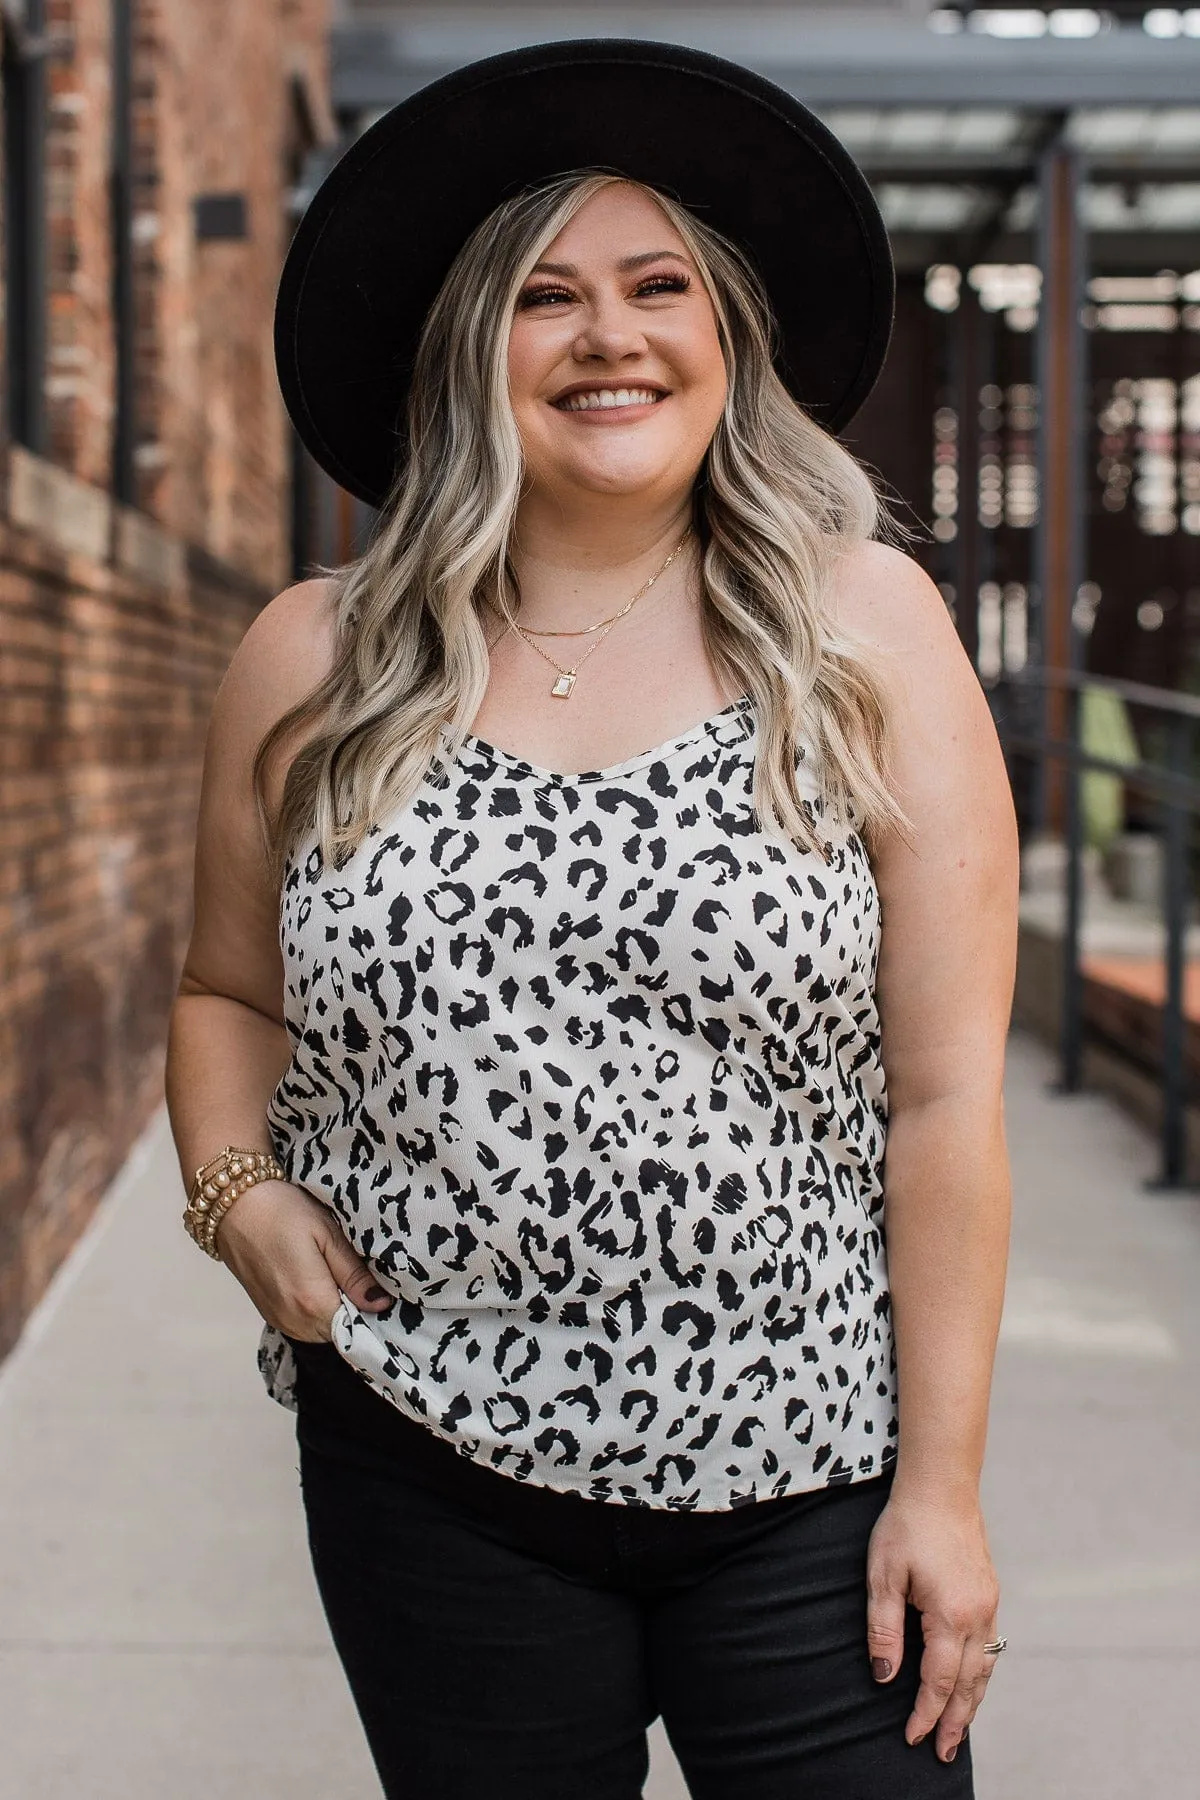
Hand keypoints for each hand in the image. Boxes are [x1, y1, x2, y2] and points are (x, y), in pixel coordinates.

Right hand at [213, 1179, 393, 1340]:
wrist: (234, 1206)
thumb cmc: (282, 1212)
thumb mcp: (327, 1235)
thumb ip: (354, 1275)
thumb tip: (381, 1304)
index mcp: (312, 1302)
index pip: (356, 1330)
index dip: (372, 1314)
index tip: (383, 1295)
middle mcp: (293, 1320)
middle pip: (339, 1333)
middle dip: (355, 1314)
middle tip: (362, 1279)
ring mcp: (278, 1319)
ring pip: (321, 1331)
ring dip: (335, 1312)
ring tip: (339, 1277)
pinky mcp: (269, 1313)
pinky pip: (303, 1325)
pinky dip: (316, 1311)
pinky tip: (319, 1282)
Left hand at [865, 1488, 1000, 1763]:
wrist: (942, 1485)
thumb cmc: (907, 1525)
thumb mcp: (883, 1576)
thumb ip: (884, 1629)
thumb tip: (884, 1677)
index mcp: (951, 1614)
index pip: (940, 1680)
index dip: (925, 1712)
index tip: (912, 1737)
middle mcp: (978, 1614)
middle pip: (970, 1684)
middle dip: (955, 1722)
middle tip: (942, 1754)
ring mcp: (989, 1604)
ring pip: (985, 1668)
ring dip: (972, 1703)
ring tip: (958, 1732)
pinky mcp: (989, 1593)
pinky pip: (989, 1647)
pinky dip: (980, 1675)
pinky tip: (970, 1684)